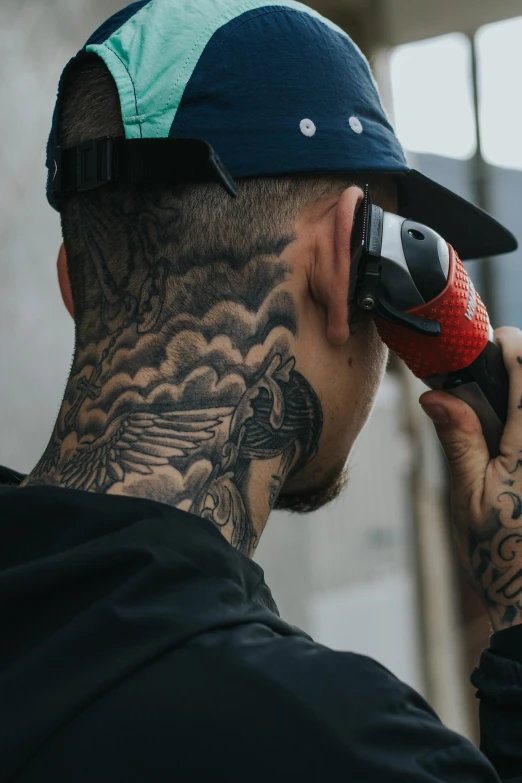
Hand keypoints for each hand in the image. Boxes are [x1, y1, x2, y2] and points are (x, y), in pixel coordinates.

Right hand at [420, 327, 521, 631]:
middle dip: (518, 368)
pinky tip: (505, 442)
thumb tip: (435, 395)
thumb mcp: (469, 497)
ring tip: (495, 415)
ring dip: (519, 400)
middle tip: (489, 380)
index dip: (510, 345)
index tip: (490, 343)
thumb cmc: (500, 555)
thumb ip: (458, 439)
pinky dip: (519, 423)